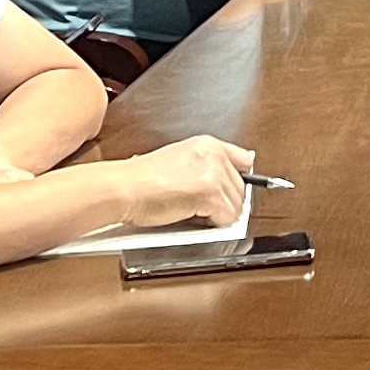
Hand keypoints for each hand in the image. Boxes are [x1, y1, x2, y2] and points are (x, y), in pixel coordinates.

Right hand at [114, 135, 256, 229]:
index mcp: (207, 144)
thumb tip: (223, 183)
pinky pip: (226, 218)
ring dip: (218, 215)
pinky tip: (193, 219)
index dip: (239, 181)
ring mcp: (213, 173)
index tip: (232, 193)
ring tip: (194, 213)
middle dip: (225, 202)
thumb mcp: (179, 159)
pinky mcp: (209, 194)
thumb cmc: (141, 179)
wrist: (124, 188)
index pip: (245, 160)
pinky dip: (213, 225)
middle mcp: (214, 154)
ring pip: (236, 205)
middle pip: (241, 188)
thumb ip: (204, 166)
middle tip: (202, 209)